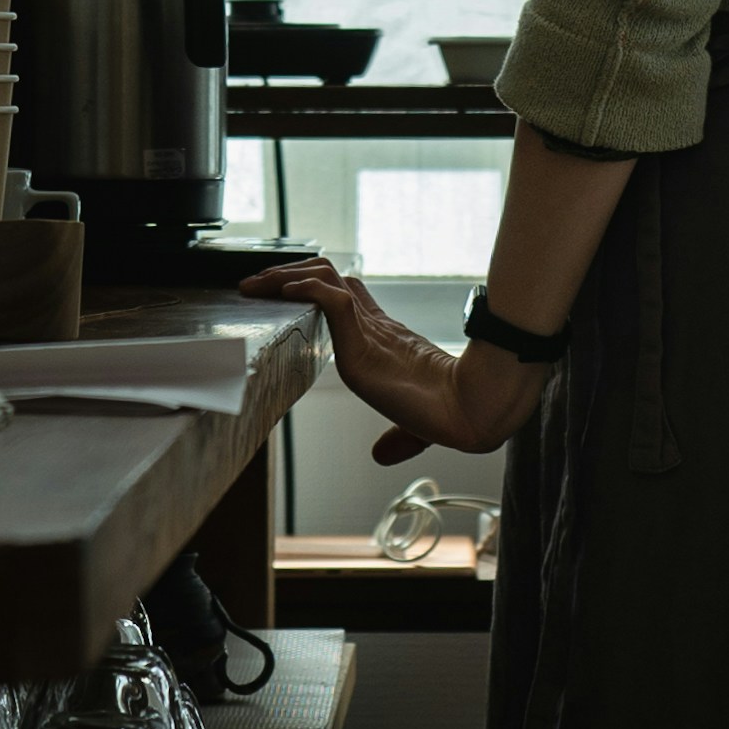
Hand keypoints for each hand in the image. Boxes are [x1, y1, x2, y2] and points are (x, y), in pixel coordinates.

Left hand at [253, 260, 543, 465]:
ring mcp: (371, 329)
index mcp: (383, 338)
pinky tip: (284, 293)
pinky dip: (306, 291)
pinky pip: (332, 300)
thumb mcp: (413, 427)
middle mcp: (374, 326)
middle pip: (327, 278)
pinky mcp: (369, 338)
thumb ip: (397, 436)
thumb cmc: (454, 414)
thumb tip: (382, 454)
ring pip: (323, 281)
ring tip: (257, 283)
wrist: (475, 411)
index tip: (279, 291)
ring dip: (285, 277)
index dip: (312, 286)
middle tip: (254, 283)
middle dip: (286, 274)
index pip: (343, 295)